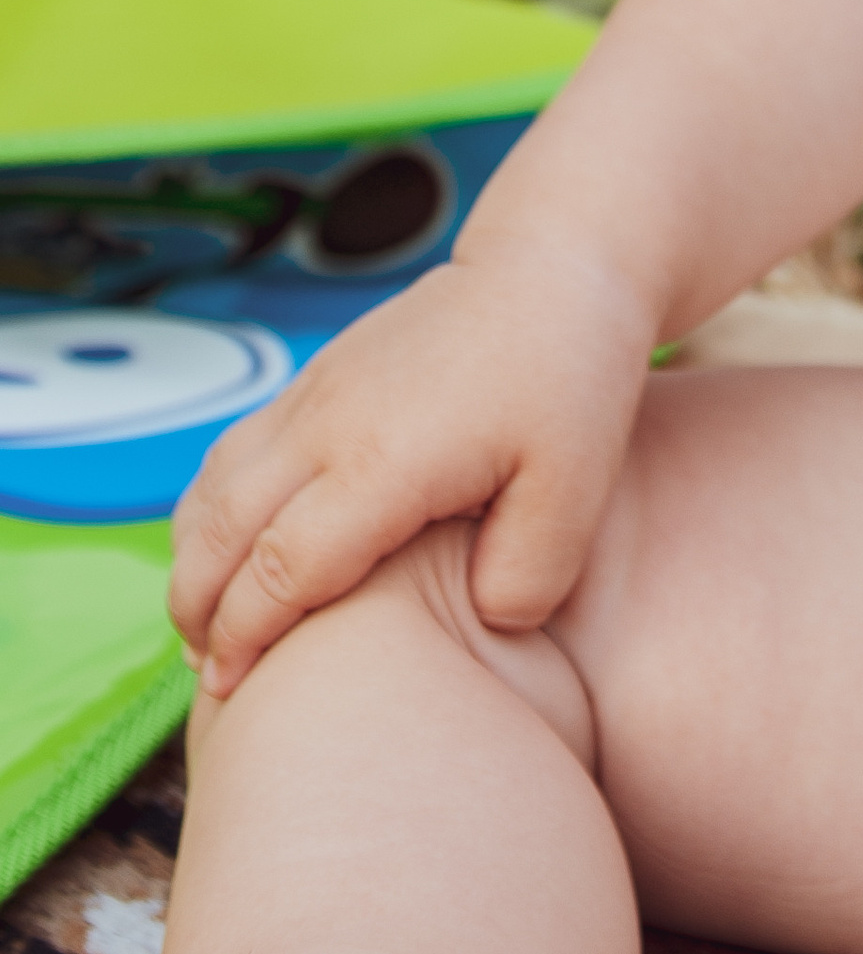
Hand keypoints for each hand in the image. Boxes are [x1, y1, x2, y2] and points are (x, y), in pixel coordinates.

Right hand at [169, 239, 656, 699]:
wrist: (554, 266)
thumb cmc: (571, 377)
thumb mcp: (576, 489)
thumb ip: (528, 578)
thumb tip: (483, 627)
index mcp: (386, 460)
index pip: (282, 567)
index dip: (247, 635)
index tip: (231, 687)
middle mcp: (330, 423)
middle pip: (222, 531)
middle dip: (198, 609)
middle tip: (207, 673)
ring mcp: (317, 392)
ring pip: (215, 485)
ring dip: (195, 557)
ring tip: (203, 622)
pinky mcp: (319, 376)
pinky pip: (236, 448)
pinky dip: (213, 507)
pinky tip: (230, 547)